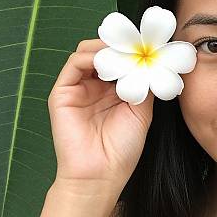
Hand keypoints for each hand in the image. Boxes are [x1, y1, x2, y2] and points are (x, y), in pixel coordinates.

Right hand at [47, 39, 153, 192]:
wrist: (101, 174)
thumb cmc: (122, 149)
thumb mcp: (141, 112)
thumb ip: (144, 85)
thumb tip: (153, 62)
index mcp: (114, 92)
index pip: (121, 62)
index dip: (134, 52)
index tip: (151, 45)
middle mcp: (96, 87)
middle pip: (105, 54)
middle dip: (122, 46)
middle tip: (139, 42)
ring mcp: (78, 88)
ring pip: (89, 54)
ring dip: (108, 48)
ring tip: (126, 51)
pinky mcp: (63, 92)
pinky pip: (75, 64)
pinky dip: (92, 56)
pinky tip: (109, 60)